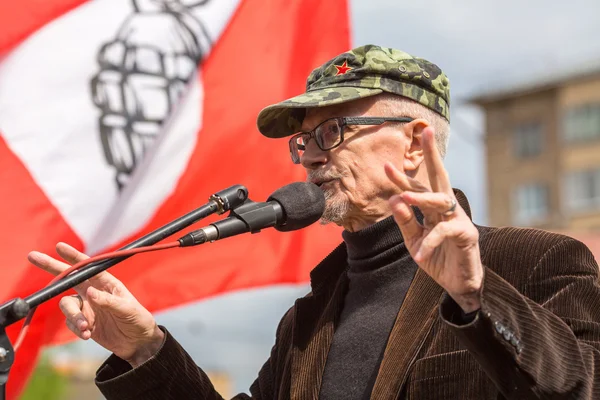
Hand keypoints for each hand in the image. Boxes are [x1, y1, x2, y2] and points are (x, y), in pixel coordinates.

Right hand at [28, 243, 164, 366]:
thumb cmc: (138, 320)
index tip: (59, 246)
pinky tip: (88, 335)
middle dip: (51, 267)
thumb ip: (108, 301)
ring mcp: (87, 307)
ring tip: (86, 327)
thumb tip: (89, 293)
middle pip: (68, 278)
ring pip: (67, 305)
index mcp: (106, 283)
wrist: (138, 343)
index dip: (73, 256)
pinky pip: (71, 323)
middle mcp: (94, 292)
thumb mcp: (127, 309)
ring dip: (73, 316)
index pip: (88, 267)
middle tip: (33, 256)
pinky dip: (76, 329)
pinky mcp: (83, 323)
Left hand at [384, 127, 482, 312]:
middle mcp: (447, 208)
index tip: (386, 166)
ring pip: (440, 200)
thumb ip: (405, 221)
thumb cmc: (436, 258)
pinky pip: (445, 232)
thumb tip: (394, 199)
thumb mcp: (414, 240)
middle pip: (439, 178)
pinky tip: (419, 256)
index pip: (417, 188)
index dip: (401, 178)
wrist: (457, 284)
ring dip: (421, 198)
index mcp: (433, 208)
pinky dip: (430, 243)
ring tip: (404, 197)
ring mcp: (459, 219)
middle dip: (432, 155)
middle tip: (426, 132)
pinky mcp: (466, 235)